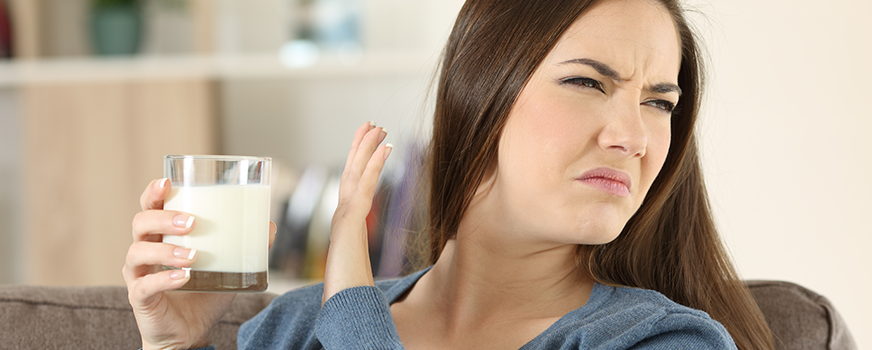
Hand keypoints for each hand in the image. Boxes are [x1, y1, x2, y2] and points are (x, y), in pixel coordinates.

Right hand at [123, 179, 277, 349]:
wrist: (189, 332)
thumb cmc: (203, 293)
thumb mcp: (228, 267)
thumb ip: (246, 246)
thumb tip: (270, 226)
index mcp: (162, 235)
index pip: (150, 206)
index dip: (153, 192)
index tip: (167, 183)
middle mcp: (145, 250)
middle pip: (140, 223)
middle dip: (164, 218)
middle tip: (193, 222)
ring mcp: (139, 274)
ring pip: (138, 252)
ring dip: (167, 250)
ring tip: (193, 256)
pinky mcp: (139, 298)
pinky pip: (145, 285)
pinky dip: (164, 279)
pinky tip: (183, 277)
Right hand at [322, 121, 391, 303]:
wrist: (341, 307)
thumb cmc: (349, 296)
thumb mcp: (360, 275)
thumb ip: (361, 267)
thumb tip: (368, 275)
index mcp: (345, 228)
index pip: (353, 188)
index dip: (360, 165)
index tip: (370, 146)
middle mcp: (342, 219)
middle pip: (350, 174)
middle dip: (360, 148)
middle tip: (371, 125)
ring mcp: (343, 218)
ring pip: (355, 173)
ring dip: (366, 147)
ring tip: (377, 126)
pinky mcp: (350, 220)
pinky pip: (365, 184)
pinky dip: (374, 163)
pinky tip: (386, 147)